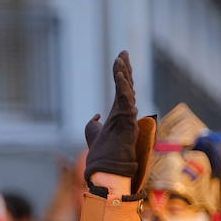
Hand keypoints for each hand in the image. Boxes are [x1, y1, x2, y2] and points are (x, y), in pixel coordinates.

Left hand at [83, 51, 154, 191]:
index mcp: (118, 113)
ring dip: (122, 73)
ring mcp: (127, 116)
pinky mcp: (126, 120)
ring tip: (119, 58)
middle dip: (125, 68)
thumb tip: (95, 115)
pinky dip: (123, 86)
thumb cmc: (102, 153)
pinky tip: (120, 74)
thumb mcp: (92, 133)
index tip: (120, 58)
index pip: (122, 89)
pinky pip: (125, 99)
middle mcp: (125, 112)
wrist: (107, 168)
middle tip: (123, 52)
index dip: (121, 73)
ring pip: (127, 90)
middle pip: (126, 85)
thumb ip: (93, 123)